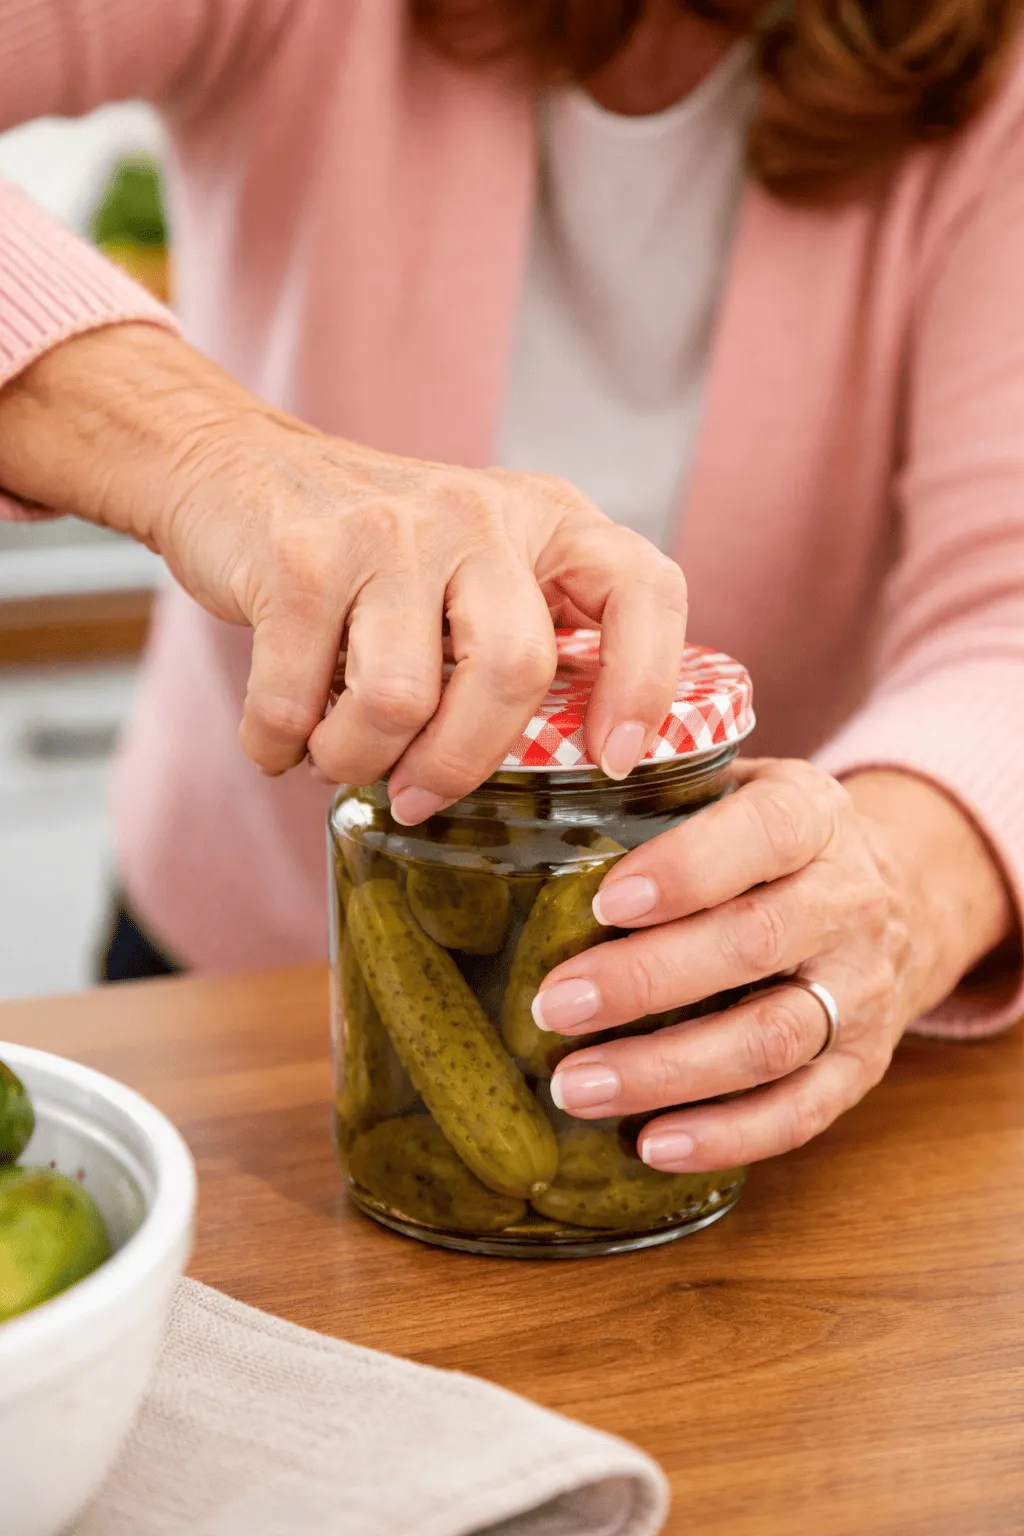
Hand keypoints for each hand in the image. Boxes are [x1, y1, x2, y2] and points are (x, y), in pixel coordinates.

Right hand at [0, 325, 686, 816]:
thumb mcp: (478, 568)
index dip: (645, 685)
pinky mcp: (300, 557)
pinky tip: (279, 740)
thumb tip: (555, 778)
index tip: (613, 761)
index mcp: (547, 521)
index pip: (644, 590)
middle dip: (459, 763)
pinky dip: (279, 745)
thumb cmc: (374, 551)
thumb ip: (524, 638)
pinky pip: (296, 702)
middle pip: (512, 668)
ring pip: (400, 701)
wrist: (237, 464)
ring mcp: (389, 529)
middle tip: (420, 799)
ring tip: (337, 752)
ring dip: (354, 758)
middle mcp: (481, 515)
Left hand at [532, 761, 1013, 1170]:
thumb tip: (530, 820)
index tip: (604, 903)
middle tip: (553, 1007)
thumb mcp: (735, 787)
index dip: (685, 870)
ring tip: (576, 1086)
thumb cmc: (767, 842)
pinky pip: (801, 1111)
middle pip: (754, 944)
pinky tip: (652, 1144)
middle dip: (645, 981)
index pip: (762, 834)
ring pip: (772, 1039)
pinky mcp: (864, 1064)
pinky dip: (726, 1136)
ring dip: (668, 1070)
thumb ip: (660, 797)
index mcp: (813, 816)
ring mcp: (864, 989)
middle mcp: (850, 900)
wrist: (902, 893)